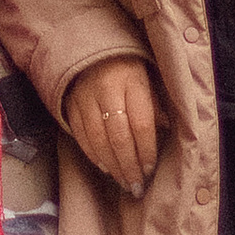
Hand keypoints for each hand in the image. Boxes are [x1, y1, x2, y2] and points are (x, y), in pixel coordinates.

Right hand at [63, 54, 160, 195]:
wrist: (92, 48)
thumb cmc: (127, 68)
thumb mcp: (147, 80)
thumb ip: (154, 106)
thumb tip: (164, 132)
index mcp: (132, 81)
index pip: (141, 123)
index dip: (146, 150)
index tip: (150, 169)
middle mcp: (107, 89)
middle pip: (119, 136)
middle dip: (128, 165)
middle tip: (136, 185)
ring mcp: (85, 97)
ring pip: (98, 139)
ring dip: (111, 165)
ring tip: (122, 181)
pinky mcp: (71, 103)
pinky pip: (80, 135)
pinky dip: (93, 154)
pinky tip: (104, 167)